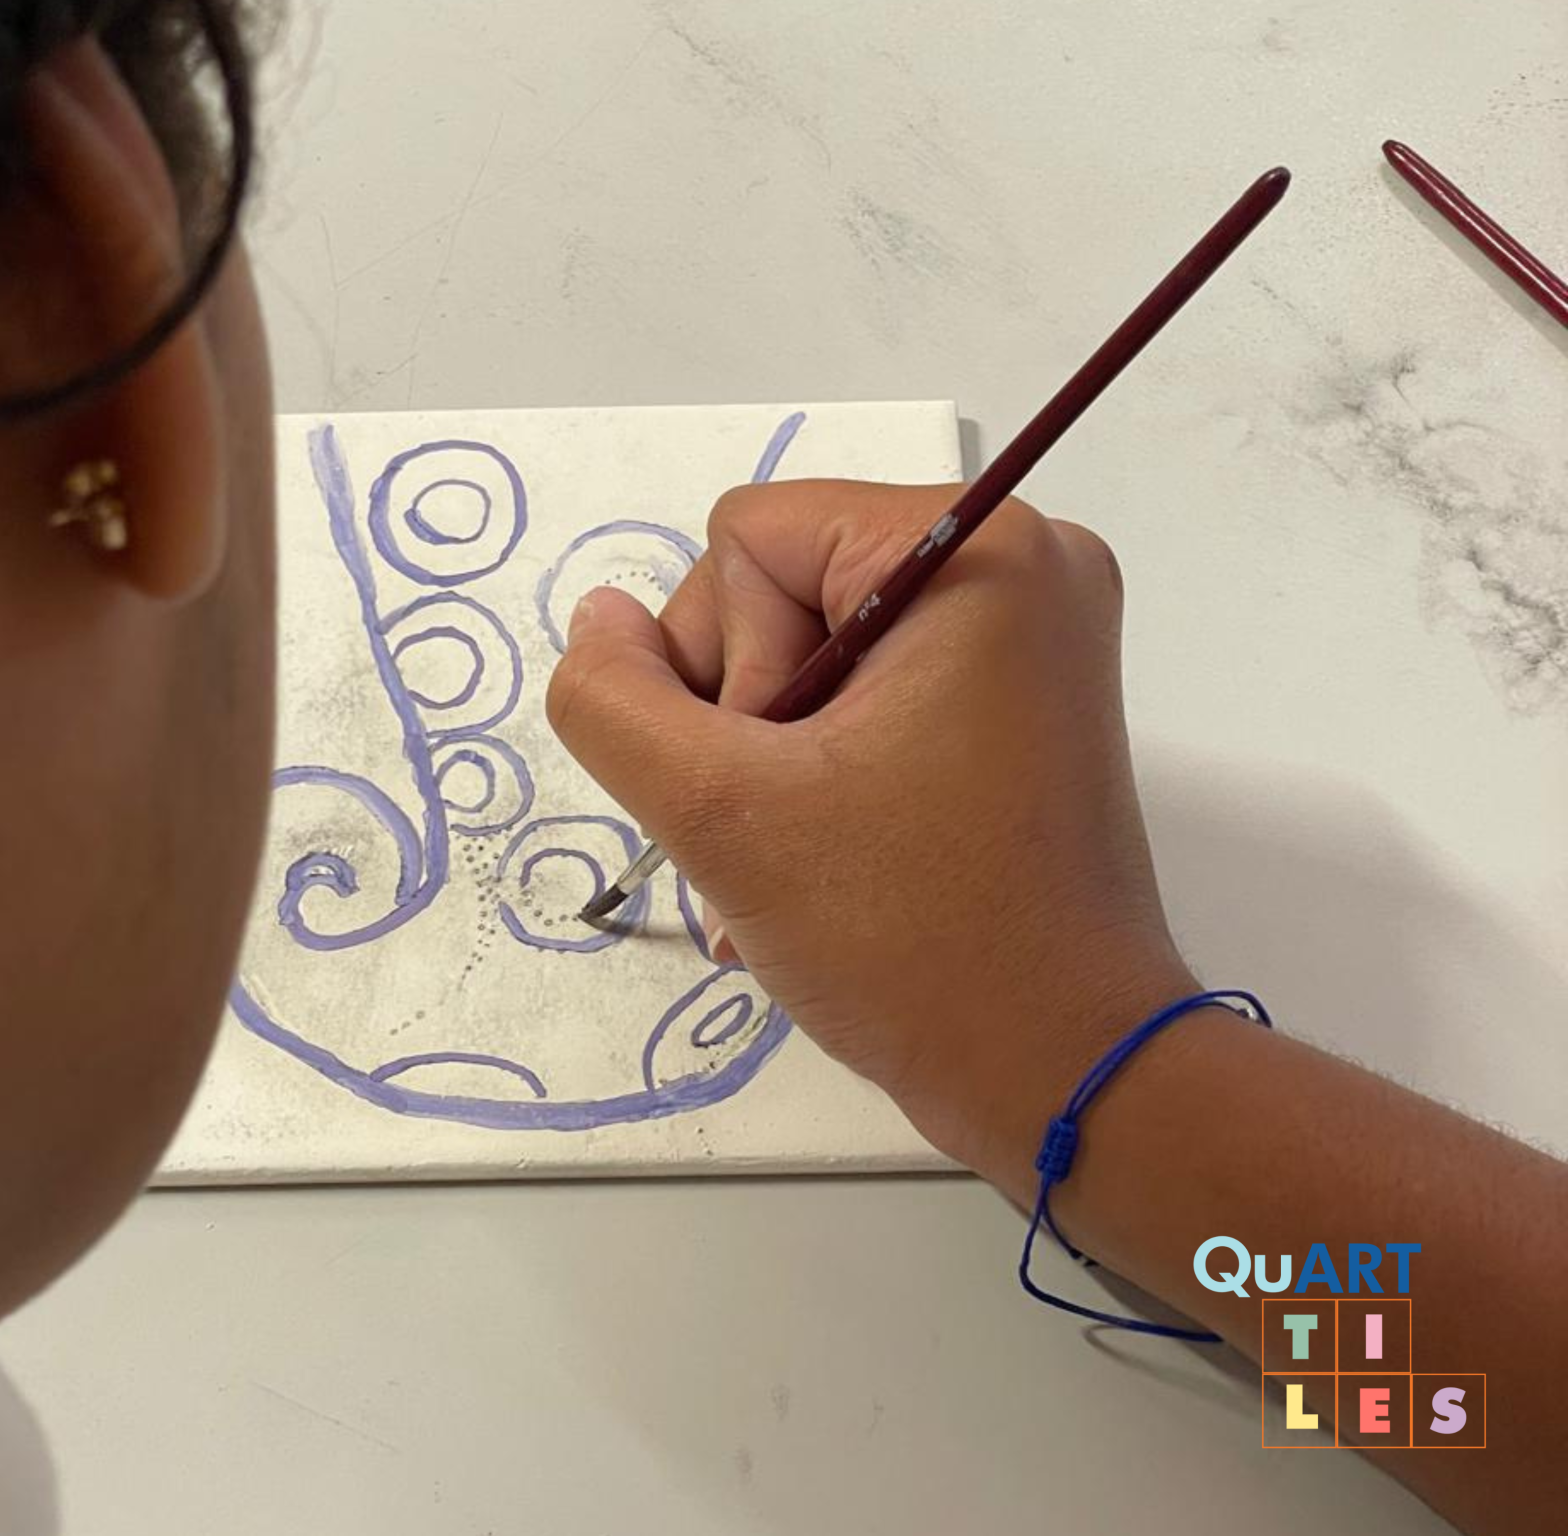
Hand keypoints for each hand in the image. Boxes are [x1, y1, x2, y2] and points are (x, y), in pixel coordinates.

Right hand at [547, 480, 1196, 1172]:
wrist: (1062, 1071)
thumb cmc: (912, 938)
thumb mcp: (720, 813)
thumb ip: (615, 700)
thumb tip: (596, 621)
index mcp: (979, 551)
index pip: (748, 538)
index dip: (721, 662)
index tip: (776, 775)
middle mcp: (1020, 565)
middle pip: (776, 587)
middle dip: (745, 714)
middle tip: (789, 828)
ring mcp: (1022, 640)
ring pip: (804, 651)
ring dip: (766, 762)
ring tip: (796, 863)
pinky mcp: (1012, 705)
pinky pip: (862, 694)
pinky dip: (816, 773)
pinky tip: (817, 859)